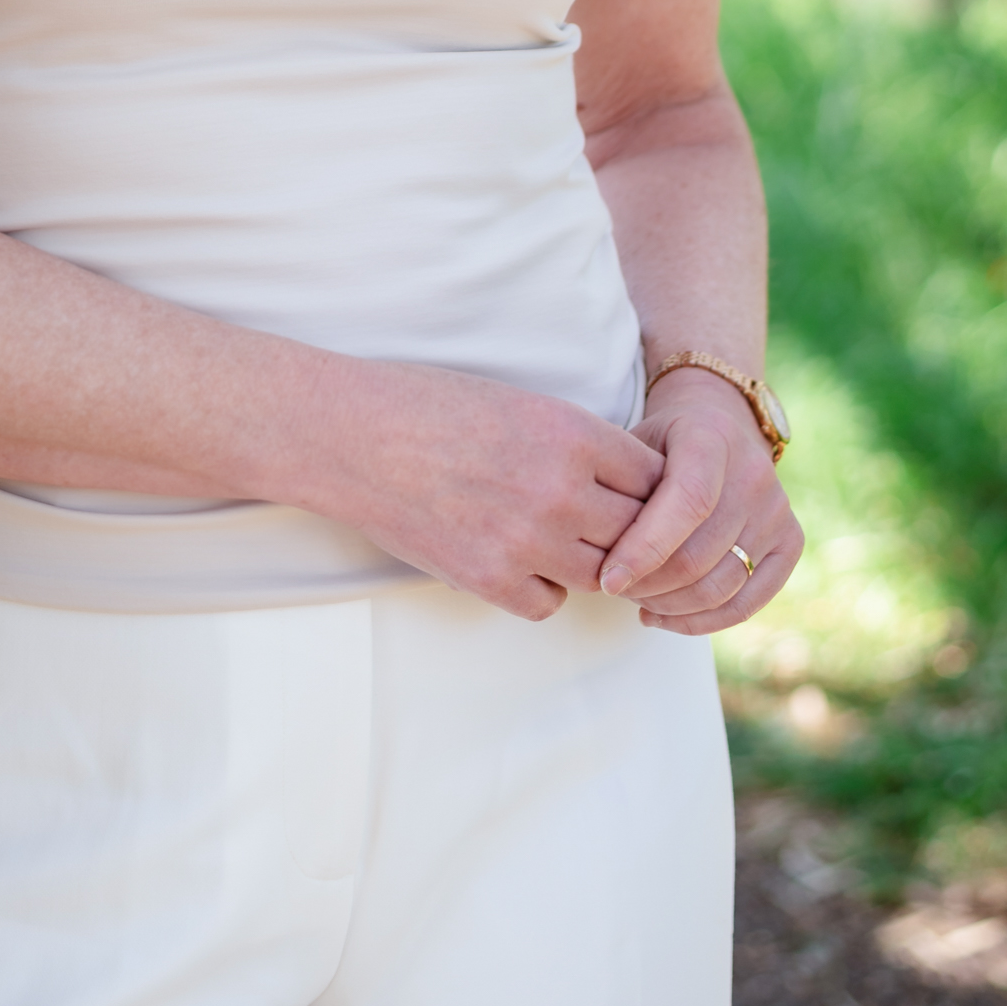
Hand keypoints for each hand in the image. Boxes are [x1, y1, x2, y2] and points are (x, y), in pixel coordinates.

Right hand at [316, 362, 666, 622]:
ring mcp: (526, 541)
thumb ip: (576, 443)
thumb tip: (624, 485)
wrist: (351, 434)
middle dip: (630, 529)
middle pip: (638, 531)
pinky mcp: (489, 579)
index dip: (648, 486)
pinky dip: (543, 588)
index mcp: (570, 432)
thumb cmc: (429, 404)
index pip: (654, 478)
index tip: (633, 490)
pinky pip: (549, 603)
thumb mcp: (520, 402)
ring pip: (602, 573)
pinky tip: (521, 561)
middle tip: (609, 524)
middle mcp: (559, 490)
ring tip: (563, 541)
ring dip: (590, 561)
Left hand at [595, 367, 802, 632]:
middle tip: (613, 591)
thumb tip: (591, 548)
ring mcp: (777, 509)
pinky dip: (702, 621)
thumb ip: (619, 486)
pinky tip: (662, 616)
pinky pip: (747, 602)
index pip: (686, 503)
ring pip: (721, 586)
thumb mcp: (634, 442)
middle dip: (649, 585)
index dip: (644, 549)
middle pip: (700, 554)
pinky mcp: (790, 541)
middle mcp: (754, 473)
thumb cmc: (661, 442)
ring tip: (635, 600)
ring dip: (670, 606)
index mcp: (711, 438)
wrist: (717, 427)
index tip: (606, 580)